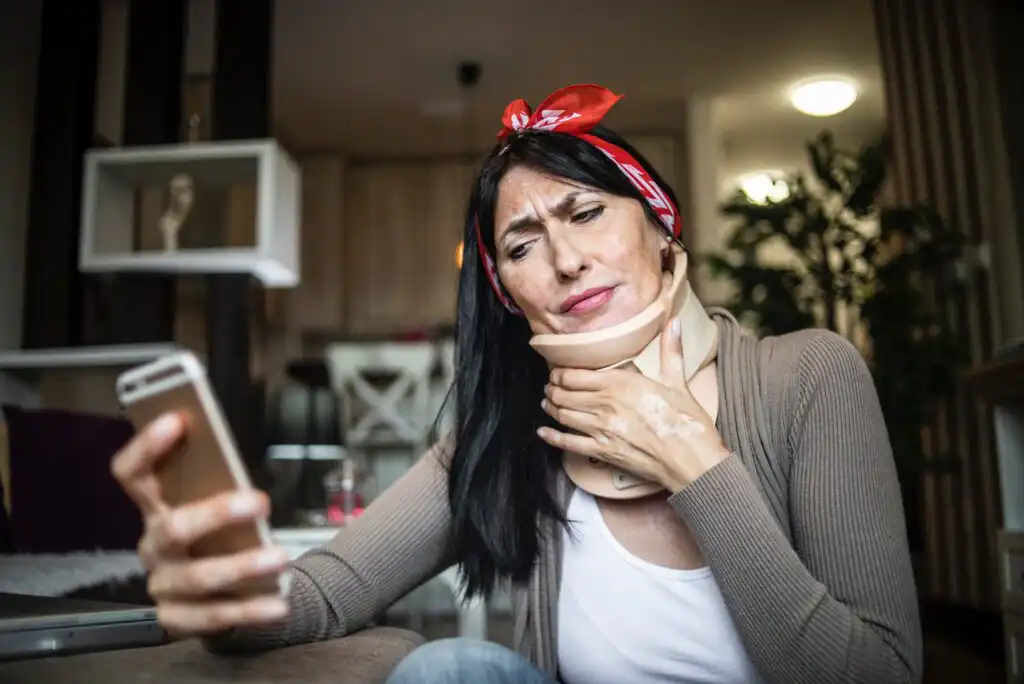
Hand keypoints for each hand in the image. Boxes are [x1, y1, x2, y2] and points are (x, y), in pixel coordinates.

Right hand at [111, 413, 290, 636]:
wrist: (220, 591)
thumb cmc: (219, 533)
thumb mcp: (215, 503)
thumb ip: (218, 483)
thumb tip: (234, 457)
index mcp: (155, 508)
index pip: (133, 474)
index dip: (147, 447)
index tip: (178, 420)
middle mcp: (153, 546)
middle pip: (173, 528)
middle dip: (216, 513)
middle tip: (261, 501)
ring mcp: (162, 585)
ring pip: (198, 577)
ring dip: (243, 566)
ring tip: (281, 558)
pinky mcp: (176, 619)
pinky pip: (213, 617)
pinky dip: (249, 611)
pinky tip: (280, 604)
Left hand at [537, 318, 729, 490]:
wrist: (691, 459)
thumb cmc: (686, 421)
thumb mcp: (678, 382)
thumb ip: (671, 350)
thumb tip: (675, 321)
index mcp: (620, 383)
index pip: (576, 375)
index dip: (561, 374)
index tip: (558, 372)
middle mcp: (605, 404)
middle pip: (565, 394)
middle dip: (553, 389)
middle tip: (549, 387)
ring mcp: (601, 430)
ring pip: (564, 416)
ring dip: (551, 408)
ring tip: (546, 402)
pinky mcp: (602, 452)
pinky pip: (568, 444)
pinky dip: (552, 437)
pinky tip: (543, 432)